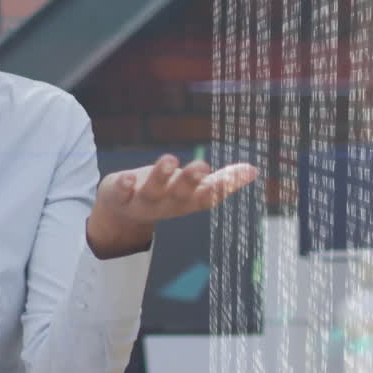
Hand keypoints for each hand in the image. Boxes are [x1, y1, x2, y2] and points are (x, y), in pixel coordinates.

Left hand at [86, 154, 257, 258]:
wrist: (121, 213)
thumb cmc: (164, 194)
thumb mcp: (192, 189)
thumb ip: (221, 181)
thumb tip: (253, 170)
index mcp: (187, 202)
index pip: (209, 196)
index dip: (225, 186)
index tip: (244, 171)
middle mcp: (167, 204)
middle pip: (180, 194)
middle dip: (190, 180)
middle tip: (201, 166)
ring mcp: (142, 201)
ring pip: (153, 191)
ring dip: (161, 177)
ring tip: (169, 159)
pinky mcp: (120, 195)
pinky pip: (122, 191)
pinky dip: (124, 185)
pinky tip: (127, 176)